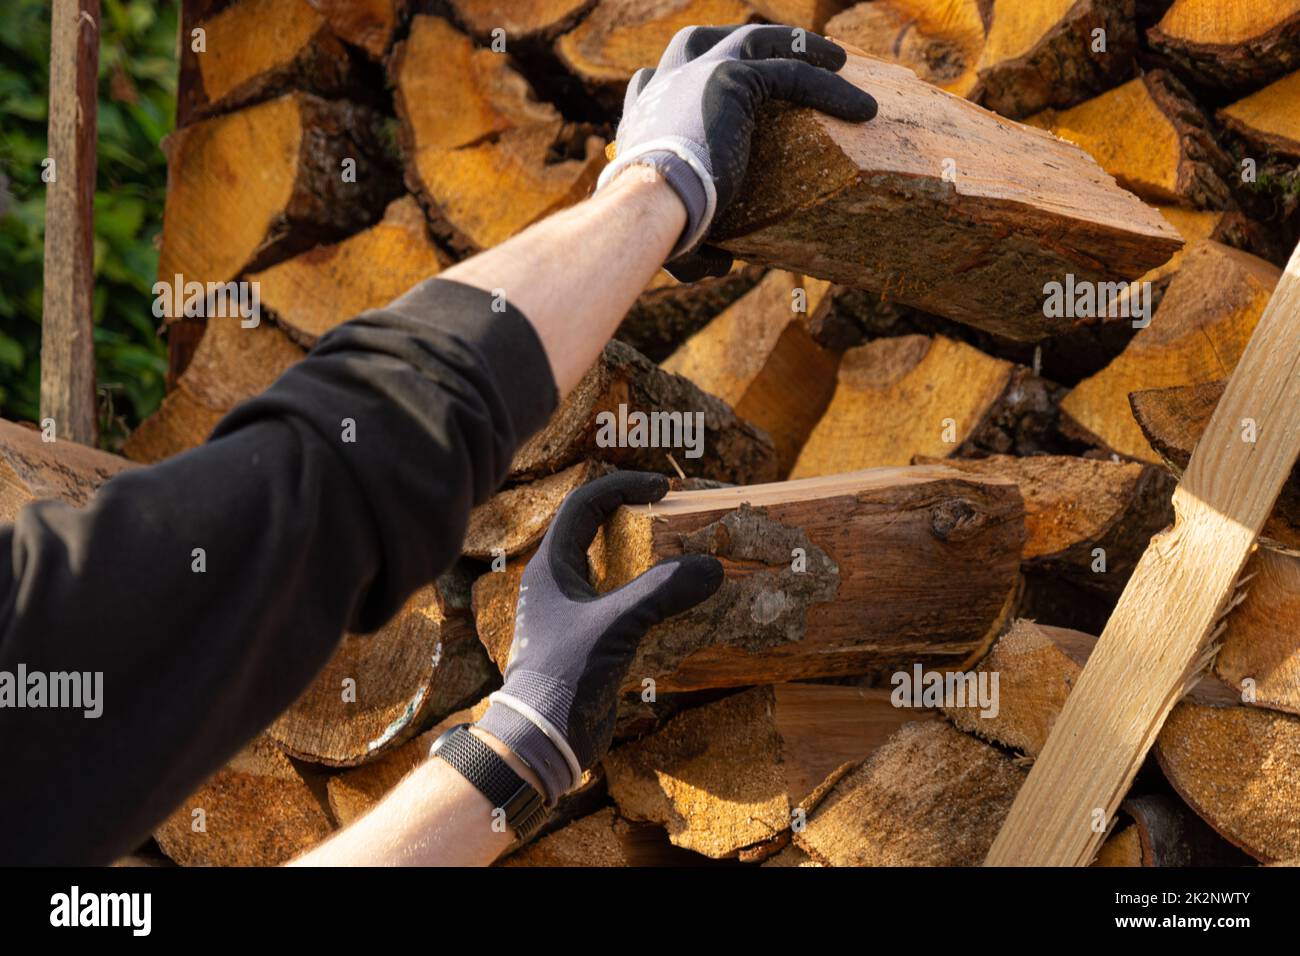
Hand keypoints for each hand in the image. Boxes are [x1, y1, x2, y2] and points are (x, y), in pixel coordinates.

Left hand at [475, 471, 722, 804]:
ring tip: (686, 558)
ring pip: (615, 572)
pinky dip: (653, 599)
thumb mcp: (616, 625)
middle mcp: (561, 585)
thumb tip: (712, 566)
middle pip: (599, 534)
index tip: (663, 488)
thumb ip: (662, 592)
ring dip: (649, 561)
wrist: (542, 739)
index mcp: (553, 567)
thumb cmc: (566, 674)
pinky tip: (681, 606)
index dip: (623, 487)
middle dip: (638, 520)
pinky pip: (625, 606)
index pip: (585, 505)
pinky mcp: (591, 643)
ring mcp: (575, 614)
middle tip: (676, 517)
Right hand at [596, 23, 877, 281]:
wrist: (653, 204)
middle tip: (773, 53)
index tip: (700, 88)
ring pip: (753, 41)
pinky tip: (864, 109)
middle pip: (699, 41)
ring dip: (796, 45)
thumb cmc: (657, 226)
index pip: (651, 84)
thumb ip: (696, 245)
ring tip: (836, 59)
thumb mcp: (674, 233)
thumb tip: (718, 266)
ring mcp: (698, 73)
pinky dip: (830, 88)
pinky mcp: (733, 77)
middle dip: (735, 42)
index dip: (676, 82)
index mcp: (642, 117)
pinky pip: (791, 72)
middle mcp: (665, 84)